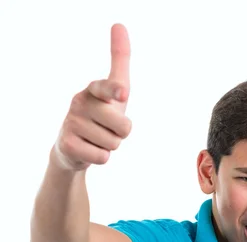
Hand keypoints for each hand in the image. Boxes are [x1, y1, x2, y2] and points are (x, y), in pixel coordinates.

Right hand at [53, 23, 131, 171]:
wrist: (73, 147)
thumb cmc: (100, 115)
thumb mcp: (114, 91)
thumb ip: (119, 61)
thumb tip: (119, 24)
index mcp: (93, 90)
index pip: (107, 88)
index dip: (116, 91)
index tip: (123, 92)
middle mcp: (80, 102)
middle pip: (123, 126)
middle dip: (121, 133)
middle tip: (108, 129)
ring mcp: (71, 123)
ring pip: (113, 143)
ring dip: (110, 146)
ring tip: (97, 139)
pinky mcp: (68, 144)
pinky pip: (102, 157)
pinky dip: (101, 157)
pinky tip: (89, 150)